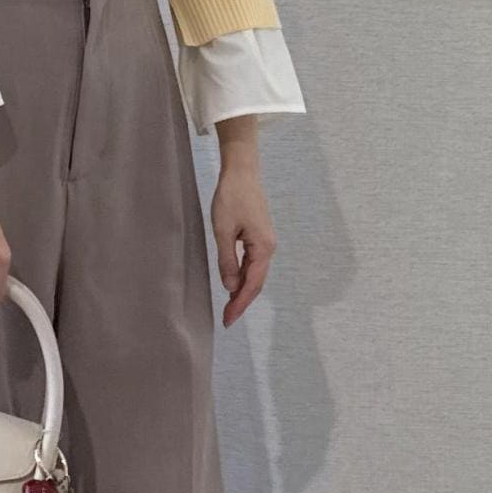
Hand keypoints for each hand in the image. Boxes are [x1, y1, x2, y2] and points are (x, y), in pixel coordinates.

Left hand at [211, 164, 276, 326]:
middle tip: (227, 319)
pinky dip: (243, 276)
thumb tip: (229, 287)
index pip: (251, 284)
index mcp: (262, 248)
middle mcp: (268, 248)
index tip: (228, 320)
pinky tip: (233, 284)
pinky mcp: (259, 237)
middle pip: (256, 283)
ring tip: (228, 307)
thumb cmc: (231, 197)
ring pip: (255, 274)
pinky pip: (252, 263)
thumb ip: (227, 260)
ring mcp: (265, 242)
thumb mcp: (223, 230)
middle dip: (241, 302)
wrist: (242, 172)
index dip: (240, 304)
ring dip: (242, 291)